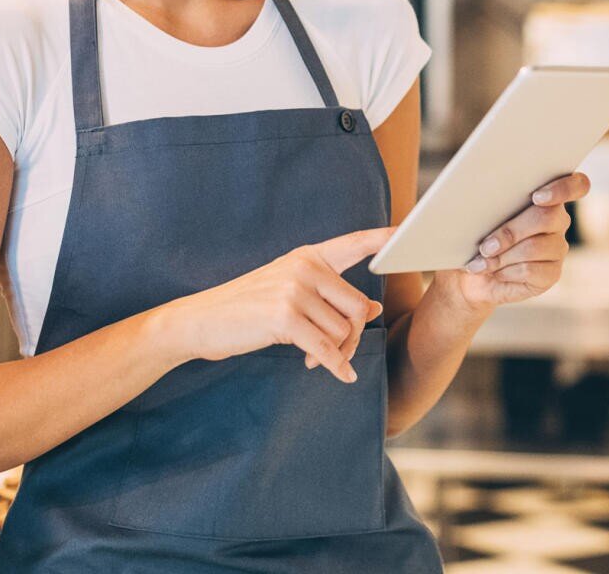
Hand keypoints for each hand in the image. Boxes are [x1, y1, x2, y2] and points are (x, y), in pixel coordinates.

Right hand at [162, 226, 391, 382]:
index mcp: (308, 256)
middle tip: (336, 354)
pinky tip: (340, 376)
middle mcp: (305, 267)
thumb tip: (374, 309)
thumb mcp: (291, 294)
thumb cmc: (248, 309)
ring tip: (313, 358)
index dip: (382, 239)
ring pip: (342, 331)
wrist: (200, 321)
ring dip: (335, 353)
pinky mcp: (285, 318)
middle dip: (352, 336)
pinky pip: (326, 348)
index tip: (408, 232)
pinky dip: (336, 367)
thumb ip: (330, 297)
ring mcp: (294, 290)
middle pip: (357, 307)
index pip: (353, 244)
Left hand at [438, 172, 589, 309]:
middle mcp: (558, 220)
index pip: (576, 185)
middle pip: (547, 217)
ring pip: (535, 247)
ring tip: (481, 261)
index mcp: (546, 196)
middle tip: (486, 245)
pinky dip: (506, 272)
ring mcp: (558, 248)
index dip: (564, 188)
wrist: (470, 271)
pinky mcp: (551, 273)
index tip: (537, 197)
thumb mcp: (477, 212)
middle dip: (511, 231)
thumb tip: (480, 191)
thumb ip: (490, 197)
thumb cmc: (474, 234)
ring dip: (502, 256)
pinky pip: (531, 270)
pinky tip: (494, 272)